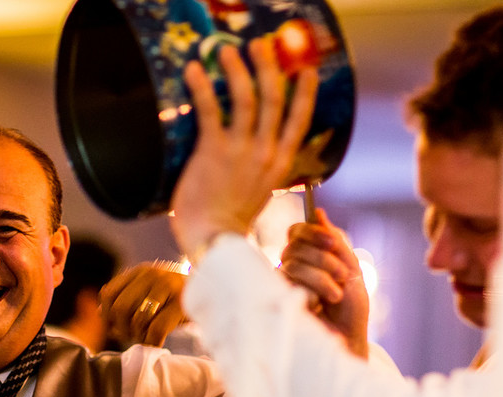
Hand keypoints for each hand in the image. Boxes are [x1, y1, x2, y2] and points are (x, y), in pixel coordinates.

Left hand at [99, 262, 187, 346]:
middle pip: (119, 308)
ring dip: (138, 336)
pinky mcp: (182, 303)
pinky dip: (152, 342)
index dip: (107, 315)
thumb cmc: (179, 298)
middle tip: (131, 335)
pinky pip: (157, 329)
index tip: (116, 326)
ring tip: (145, 338)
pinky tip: (156, 343)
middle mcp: (153, 275)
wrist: (218, 291)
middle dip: (121, 328)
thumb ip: (127, 297)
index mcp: (141, 271)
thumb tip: (101, 313)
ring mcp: (169, 286)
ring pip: (138, 319)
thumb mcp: (152, 291)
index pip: (108, 294)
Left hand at [170, 38, 319, 260]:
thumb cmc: (227, 225)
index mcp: (280, 164)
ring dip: (237, 68)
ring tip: (226, 51)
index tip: (308, 71)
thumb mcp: (256, 195)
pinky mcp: (213, 152)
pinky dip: (202, 87)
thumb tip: (250, 159)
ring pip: (246, 97)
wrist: (213, 244)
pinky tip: (194, 71)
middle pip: (274, 98)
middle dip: (268, 66)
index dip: (305, 93)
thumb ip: (258, 173)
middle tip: (259, 46)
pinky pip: (210, 110)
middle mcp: (265, 153)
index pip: (299, 121)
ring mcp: (241, 151)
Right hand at [280, 208, 368, 357]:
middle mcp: (291, 269)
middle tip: (342, 277)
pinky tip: (318, 306)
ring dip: (321, 277)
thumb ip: (335, 242)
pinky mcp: (276, 300)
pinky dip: (312, 290)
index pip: (297, 232)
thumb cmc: (350, 311)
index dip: (311, 231)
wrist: (347, 341)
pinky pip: (289, 280)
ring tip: (335, 296)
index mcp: (309, 258)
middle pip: (294, 244)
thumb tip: (319, 213)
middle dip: (323, 258)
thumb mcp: (350, 270)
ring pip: (292, 262)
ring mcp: (281, 285)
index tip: (333, 243)